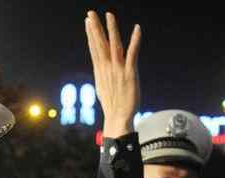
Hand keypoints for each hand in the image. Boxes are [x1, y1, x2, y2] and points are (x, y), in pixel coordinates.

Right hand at [85, 11, 140, 138]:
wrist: (118, 117)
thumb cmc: (112, 105)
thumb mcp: (103, 87)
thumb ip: (103, 74)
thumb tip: (100, 68)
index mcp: (100, 71)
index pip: (94, 48)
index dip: (91, 34)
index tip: (88, 22)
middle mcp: (107, 68)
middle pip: (100, 44)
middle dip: (95, 28)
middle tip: (90, 13)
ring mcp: (118, 69)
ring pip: (114, 45)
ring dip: (111, 29)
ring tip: (109, 15)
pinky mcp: (130, 73)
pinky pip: (132, 53)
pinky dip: (135, 40)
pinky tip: (137, 29)